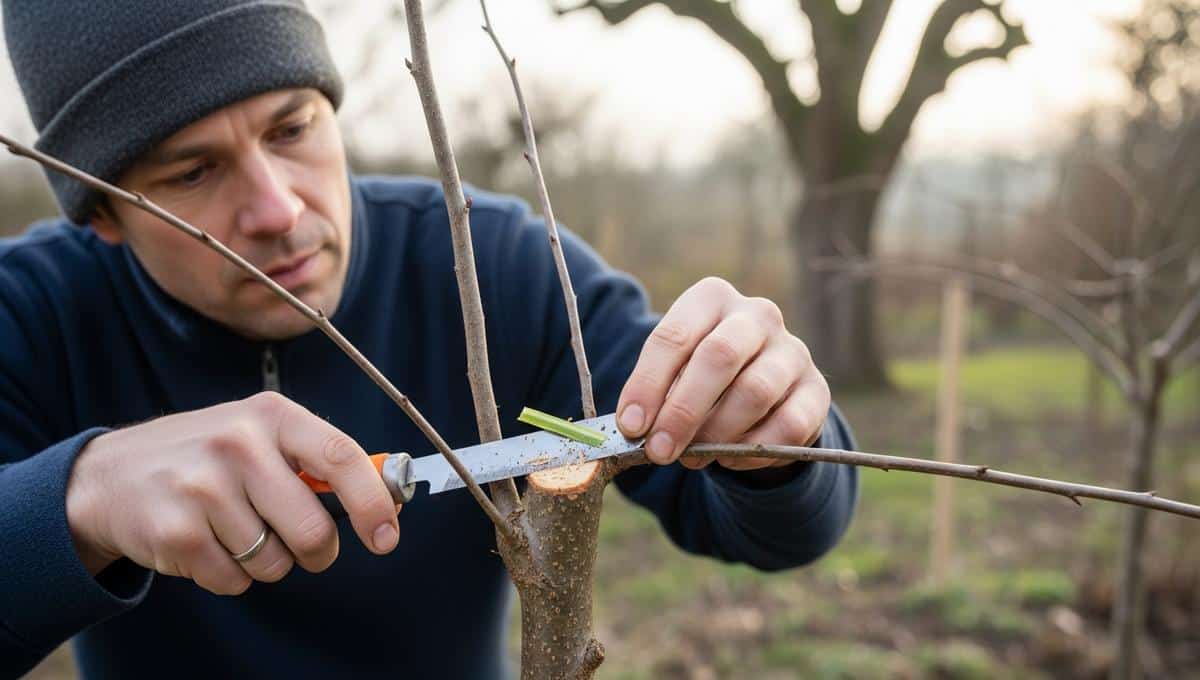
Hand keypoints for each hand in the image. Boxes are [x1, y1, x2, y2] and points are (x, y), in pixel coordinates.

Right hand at [65, 392, 399, 594]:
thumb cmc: (206, 457)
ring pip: (274, 562)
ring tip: (235, 530)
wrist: (110, 476)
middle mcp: (237, 444)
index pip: (341, 458)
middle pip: (312, 529)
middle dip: (317, 552)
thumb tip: (388, 497)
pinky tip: (206, 543)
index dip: (374, 503)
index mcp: (271, 415)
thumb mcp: (260, 435)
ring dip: (266, 562)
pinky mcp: (176, 532)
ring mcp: (202, 488)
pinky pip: (234, 581)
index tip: (386, 537)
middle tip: (300, 545)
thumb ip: (317, 461)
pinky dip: (230, 575)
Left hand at [616, 277, 828, 471]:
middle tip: (660, 450)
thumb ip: (654, 395)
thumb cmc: (700, 377)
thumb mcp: (672, 374)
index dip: (648, 384)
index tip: (631, 426)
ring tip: (693, 457)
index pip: (675, 336)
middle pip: (720, 356)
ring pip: (755, 392)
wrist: (759, 390)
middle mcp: (757, 315)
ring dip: (717, 433)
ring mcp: (793, 350)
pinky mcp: (817, 389)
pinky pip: (789, 425)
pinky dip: (753, 450)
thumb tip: (634, 429)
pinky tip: (729, 459)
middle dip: (684, 410)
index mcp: (712, 298)